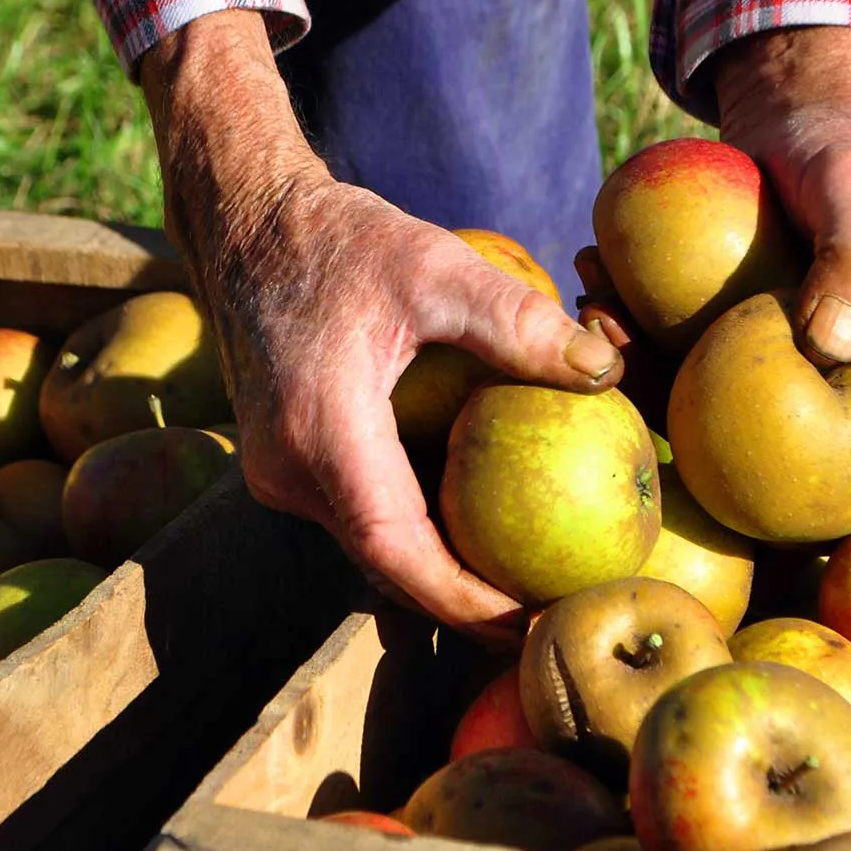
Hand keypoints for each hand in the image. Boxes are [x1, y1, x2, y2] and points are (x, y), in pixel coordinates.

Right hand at [136, 10, 626, 640]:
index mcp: (319, 432)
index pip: (398, 551)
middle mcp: (287, 472)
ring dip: (444, 571)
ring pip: (373, 546)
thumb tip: (604, 369)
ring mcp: (279, 474)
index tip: (535, 623)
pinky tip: (481, 531)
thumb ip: (515, 318)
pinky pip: (360, 516)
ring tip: (530, 589)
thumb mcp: (431, 264)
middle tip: (554, 620)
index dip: (466, 601)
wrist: (246, 226)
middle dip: (468, 604)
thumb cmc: (337, 239)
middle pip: (388, 565)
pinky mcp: (287, 464)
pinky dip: (419, 533)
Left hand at [577, 26, 850, 505]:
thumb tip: (827, 347)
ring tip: (594, 307)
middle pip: (766, 486)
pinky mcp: (712, 356)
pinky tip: (590, 289)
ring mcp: (761, 389)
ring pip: (699, 429)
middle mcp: (821, 410)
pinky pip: (664, 374)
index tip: (753, 553)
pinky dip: (624, 345)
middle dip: (687, 462)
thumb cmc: (844, 161)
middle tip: (620, 371)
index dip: (837, 552)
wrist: (797, 121)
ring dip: (636, 387)